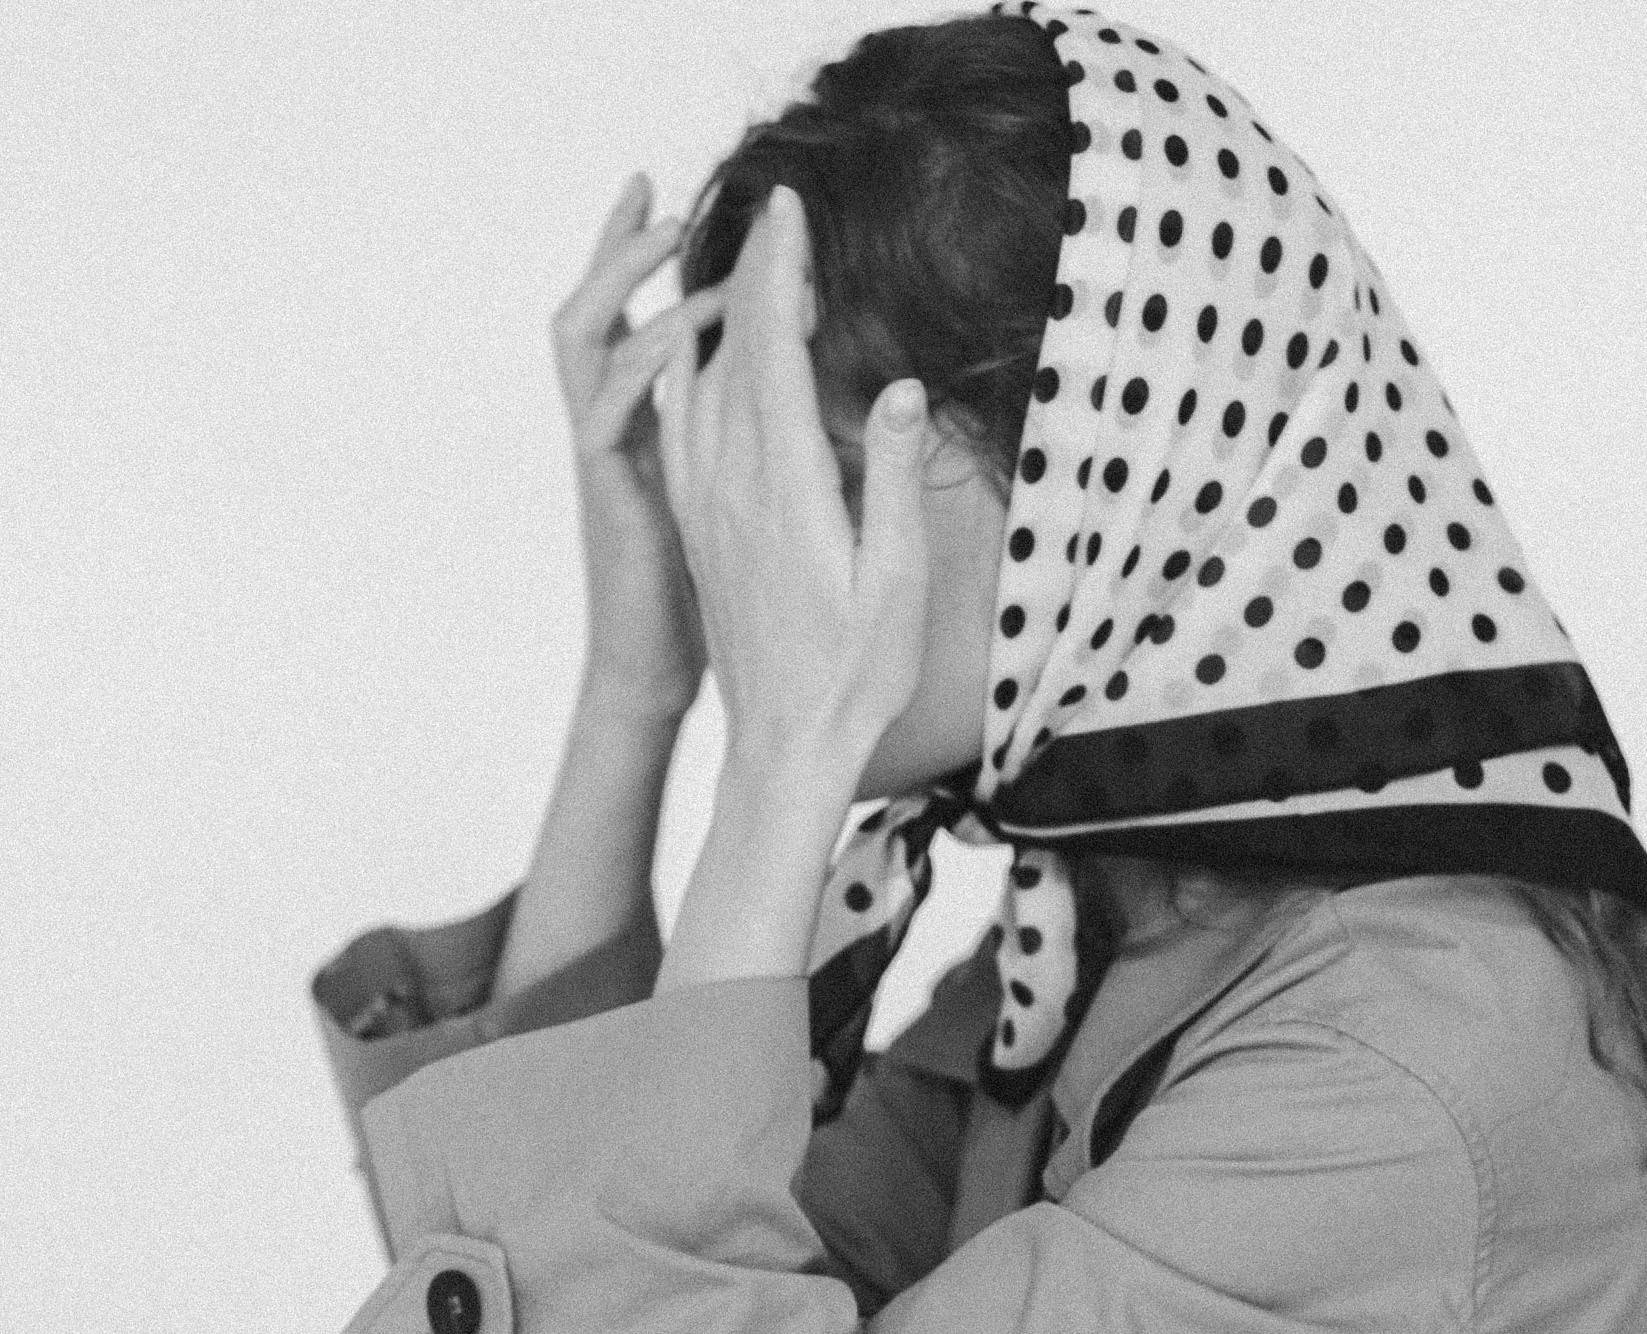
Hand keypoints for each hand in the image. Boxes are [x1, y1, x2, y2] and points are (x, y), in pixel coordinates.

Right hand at [550, 171, 726, 724]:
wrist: (656, 674)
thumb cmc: (707, 605)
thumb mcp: (738, 513)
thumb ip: (757, 449)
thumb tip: (811, 399)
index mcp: (659, 434)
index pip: (660, 329)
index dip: (677, 269)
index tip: (715, 221)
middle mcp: (626, 432)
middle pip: (604, 313)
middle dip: (619, 247)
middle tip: (649, 185)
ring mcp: (610, 453)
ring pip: (595, 338)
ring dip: (627, 278)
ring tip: (667, 228)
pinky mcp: (610, 483)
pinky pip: (613, 397)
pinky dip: (645, 350)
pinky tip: (690, 323)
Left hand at [654, 184, 931, 787]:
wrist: (783, 749)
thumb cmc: (854, 677)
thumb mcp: (899, 584)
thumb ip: (894, 481)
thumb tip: (899, 388)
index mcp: (783, 488)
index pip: (771, 347)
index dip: (779, 269)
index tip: (789, 206)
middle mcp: (729, 487)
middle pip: (729, 348)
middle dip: (755, 276)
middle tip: (784, 221)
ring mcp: (704, 507)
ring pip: (697, 384)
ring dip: (724, 321)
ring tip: (759, 277)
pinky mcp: (697, 529)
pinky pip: (683, 427)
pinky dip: (696, 374)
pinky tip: (710, 359)